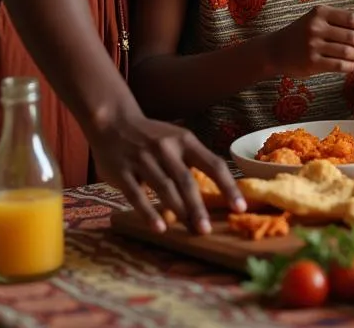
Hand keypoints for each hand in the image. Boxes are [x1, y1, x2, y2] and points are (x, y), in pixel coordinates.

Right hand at [89, 110, 243, 234]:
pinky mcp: (122, 171)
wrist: (113, 122)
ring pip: (164, 189)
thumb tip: (213, 193)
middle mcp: (166, 149)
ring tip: (190, 231)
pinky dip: (149, 213)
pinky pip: (137, 195)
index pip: (213, 164)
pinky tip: (160, 228)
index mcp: (185, 141)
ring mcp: (143, 159)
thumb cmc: (152, 137)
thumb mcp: (176, 140)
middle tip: (207, 229)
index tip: (240, 206)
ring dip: (178, 211)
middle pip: (186, 181)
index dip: (228, 186)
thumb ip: (191, 162)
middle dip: (198, 207)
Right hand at [271, 5, 353, 77]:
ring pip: (348, 51)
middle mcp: (316, 27)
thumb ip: (339, 22)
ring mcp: (313, 45)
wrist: (275, 50)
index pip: (351, 18)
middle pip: (352, 36)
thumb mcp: (317, 19)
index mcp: (320, 13)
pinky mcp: (312, 63)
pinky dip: (351, 66)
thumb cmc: (302, 33)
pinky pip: (339, 65)